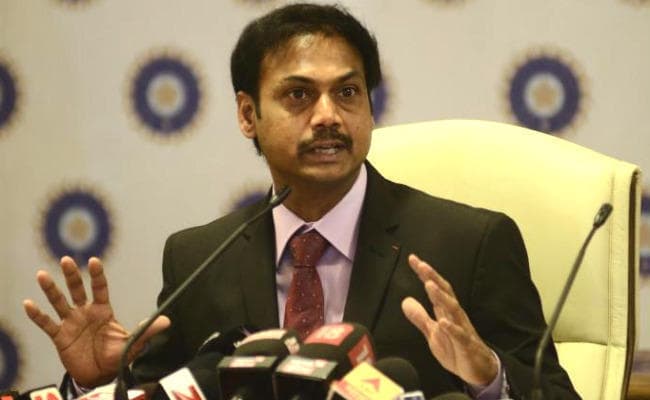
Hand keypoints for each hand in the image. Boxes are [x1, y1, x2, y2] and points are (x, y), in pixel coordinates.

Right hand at [23, 256, 169, 387]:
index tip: (94, 261)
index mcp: (103, 310)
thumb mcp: (132, 343)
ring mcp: (71, 323)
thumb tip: (167, 322)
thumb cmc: (116, 355)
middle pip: (77, 289)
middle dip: (72, 275)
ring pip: (59, 302)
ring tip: (42, 275)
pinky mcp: (59, 337)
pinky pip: (46, 323)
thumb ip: (146, 331)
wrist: (99, 374)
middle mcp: (85, 312)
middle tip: (67, 260)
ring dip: (50, 289)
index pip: (100, 288)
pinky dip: (37, 315)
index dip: (97, 275)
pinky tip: (28, 304)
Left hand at [401, 254, 497, 385]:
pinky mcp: (466, 345)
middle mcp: (455, 316)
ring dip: (441, 297)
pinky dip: (452, 328)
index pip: (435, 288)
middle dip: (433, 278)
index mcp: (446, 311)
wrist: (477, 370)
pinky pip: (460, 335)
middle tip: (422, 264)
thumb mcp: (433, 333)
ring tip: (429, 285)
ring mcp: (462, 329)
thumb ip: (420, 317)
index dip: (425, 274)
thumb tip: (405, 301)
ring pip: (453, 309)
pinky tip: (443, 322)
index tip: (414, 259)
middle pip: (445, 292)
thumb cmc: (456, 349)